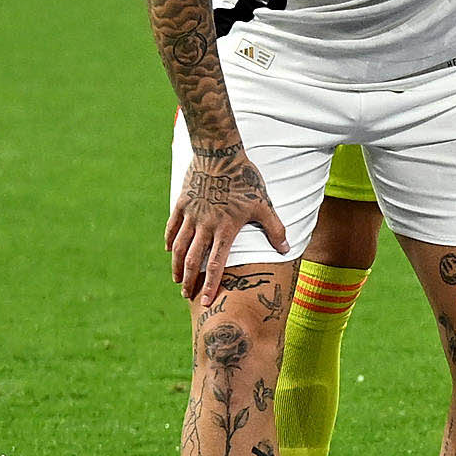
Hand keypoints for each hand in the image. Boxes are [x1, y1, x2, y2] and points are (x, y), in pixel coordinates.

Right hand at [168, 149, 288, 305]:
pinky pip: (172, 227)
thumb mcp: (264, 204)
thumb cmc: (245, 180)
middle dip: (189, 281)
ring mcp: (191, 215)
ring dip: (176, 265)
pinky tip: (169, 250)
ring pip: (178, 246)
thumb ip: (275, 229)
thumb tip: (287, 249)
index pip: (217, 264)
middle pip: (193, 260)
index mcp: (226, 229)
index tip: (207, 301)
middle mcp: (205, 226)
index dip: (212, 285)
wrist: (220, 154)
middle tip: (186, 295)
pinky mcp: (181, 204)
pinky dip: (169, 240)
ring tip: (176, 278)